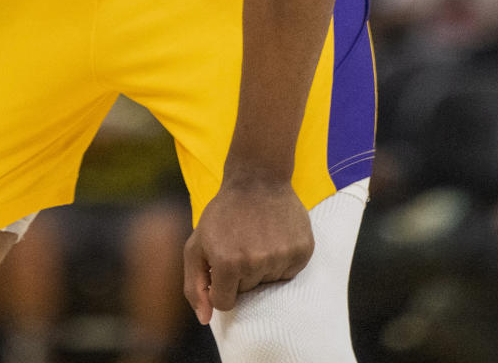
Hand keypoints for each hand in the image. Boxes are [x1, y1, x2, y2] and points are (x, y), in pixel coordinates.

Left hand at [183, 171, 313, 322]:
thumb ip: (195, 285)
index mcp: (227, 262)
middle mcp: (255, 262)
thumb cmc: (223, 213)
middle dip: (241, 273)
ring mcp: (281, 256)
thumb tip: (205, 319)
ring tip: (258, 236)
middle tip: (241, 243)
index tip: (224, 265)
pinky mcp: (302, 250)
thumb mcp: (197, 244)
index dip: (222, 286)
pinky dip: (282, 260)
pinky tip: (274, 236)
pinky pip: (289, 273)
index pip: (225, 302)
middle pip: (248, 291)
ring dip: (262, 266)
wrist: (257, 178)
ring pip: (269, 283)